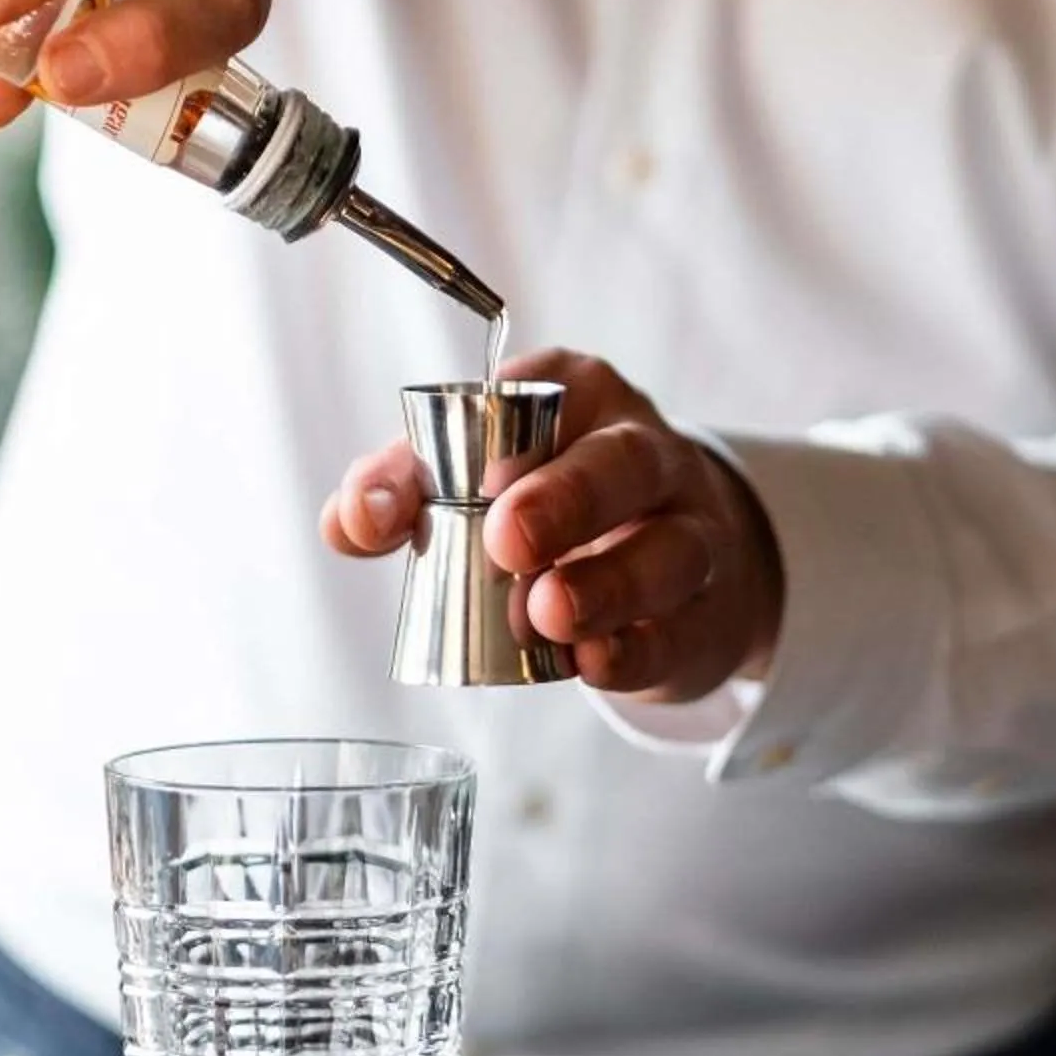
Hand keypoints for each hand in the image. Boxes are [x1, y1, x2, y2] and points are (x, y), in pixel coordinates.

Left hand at [321, 351, 785, 702]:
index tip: (439, 490)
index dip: (482, 436)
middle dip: (563, 499)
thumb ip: (406, 489)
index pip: (537, 393)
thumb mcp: (480, 480)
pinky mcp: (704, 614)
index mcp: (581, 399)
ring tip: (545, 613)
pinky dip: (634, 649)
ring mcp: (690, 534)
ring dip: (605, 583)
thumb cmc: (557, 507)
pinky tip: (592, 662)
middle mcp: (645, 455)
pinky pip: (678, 631)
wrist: (673, 574)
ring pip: (668, 548)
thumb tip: (352, 522)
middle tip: (507, 541)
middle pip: (622, 463)